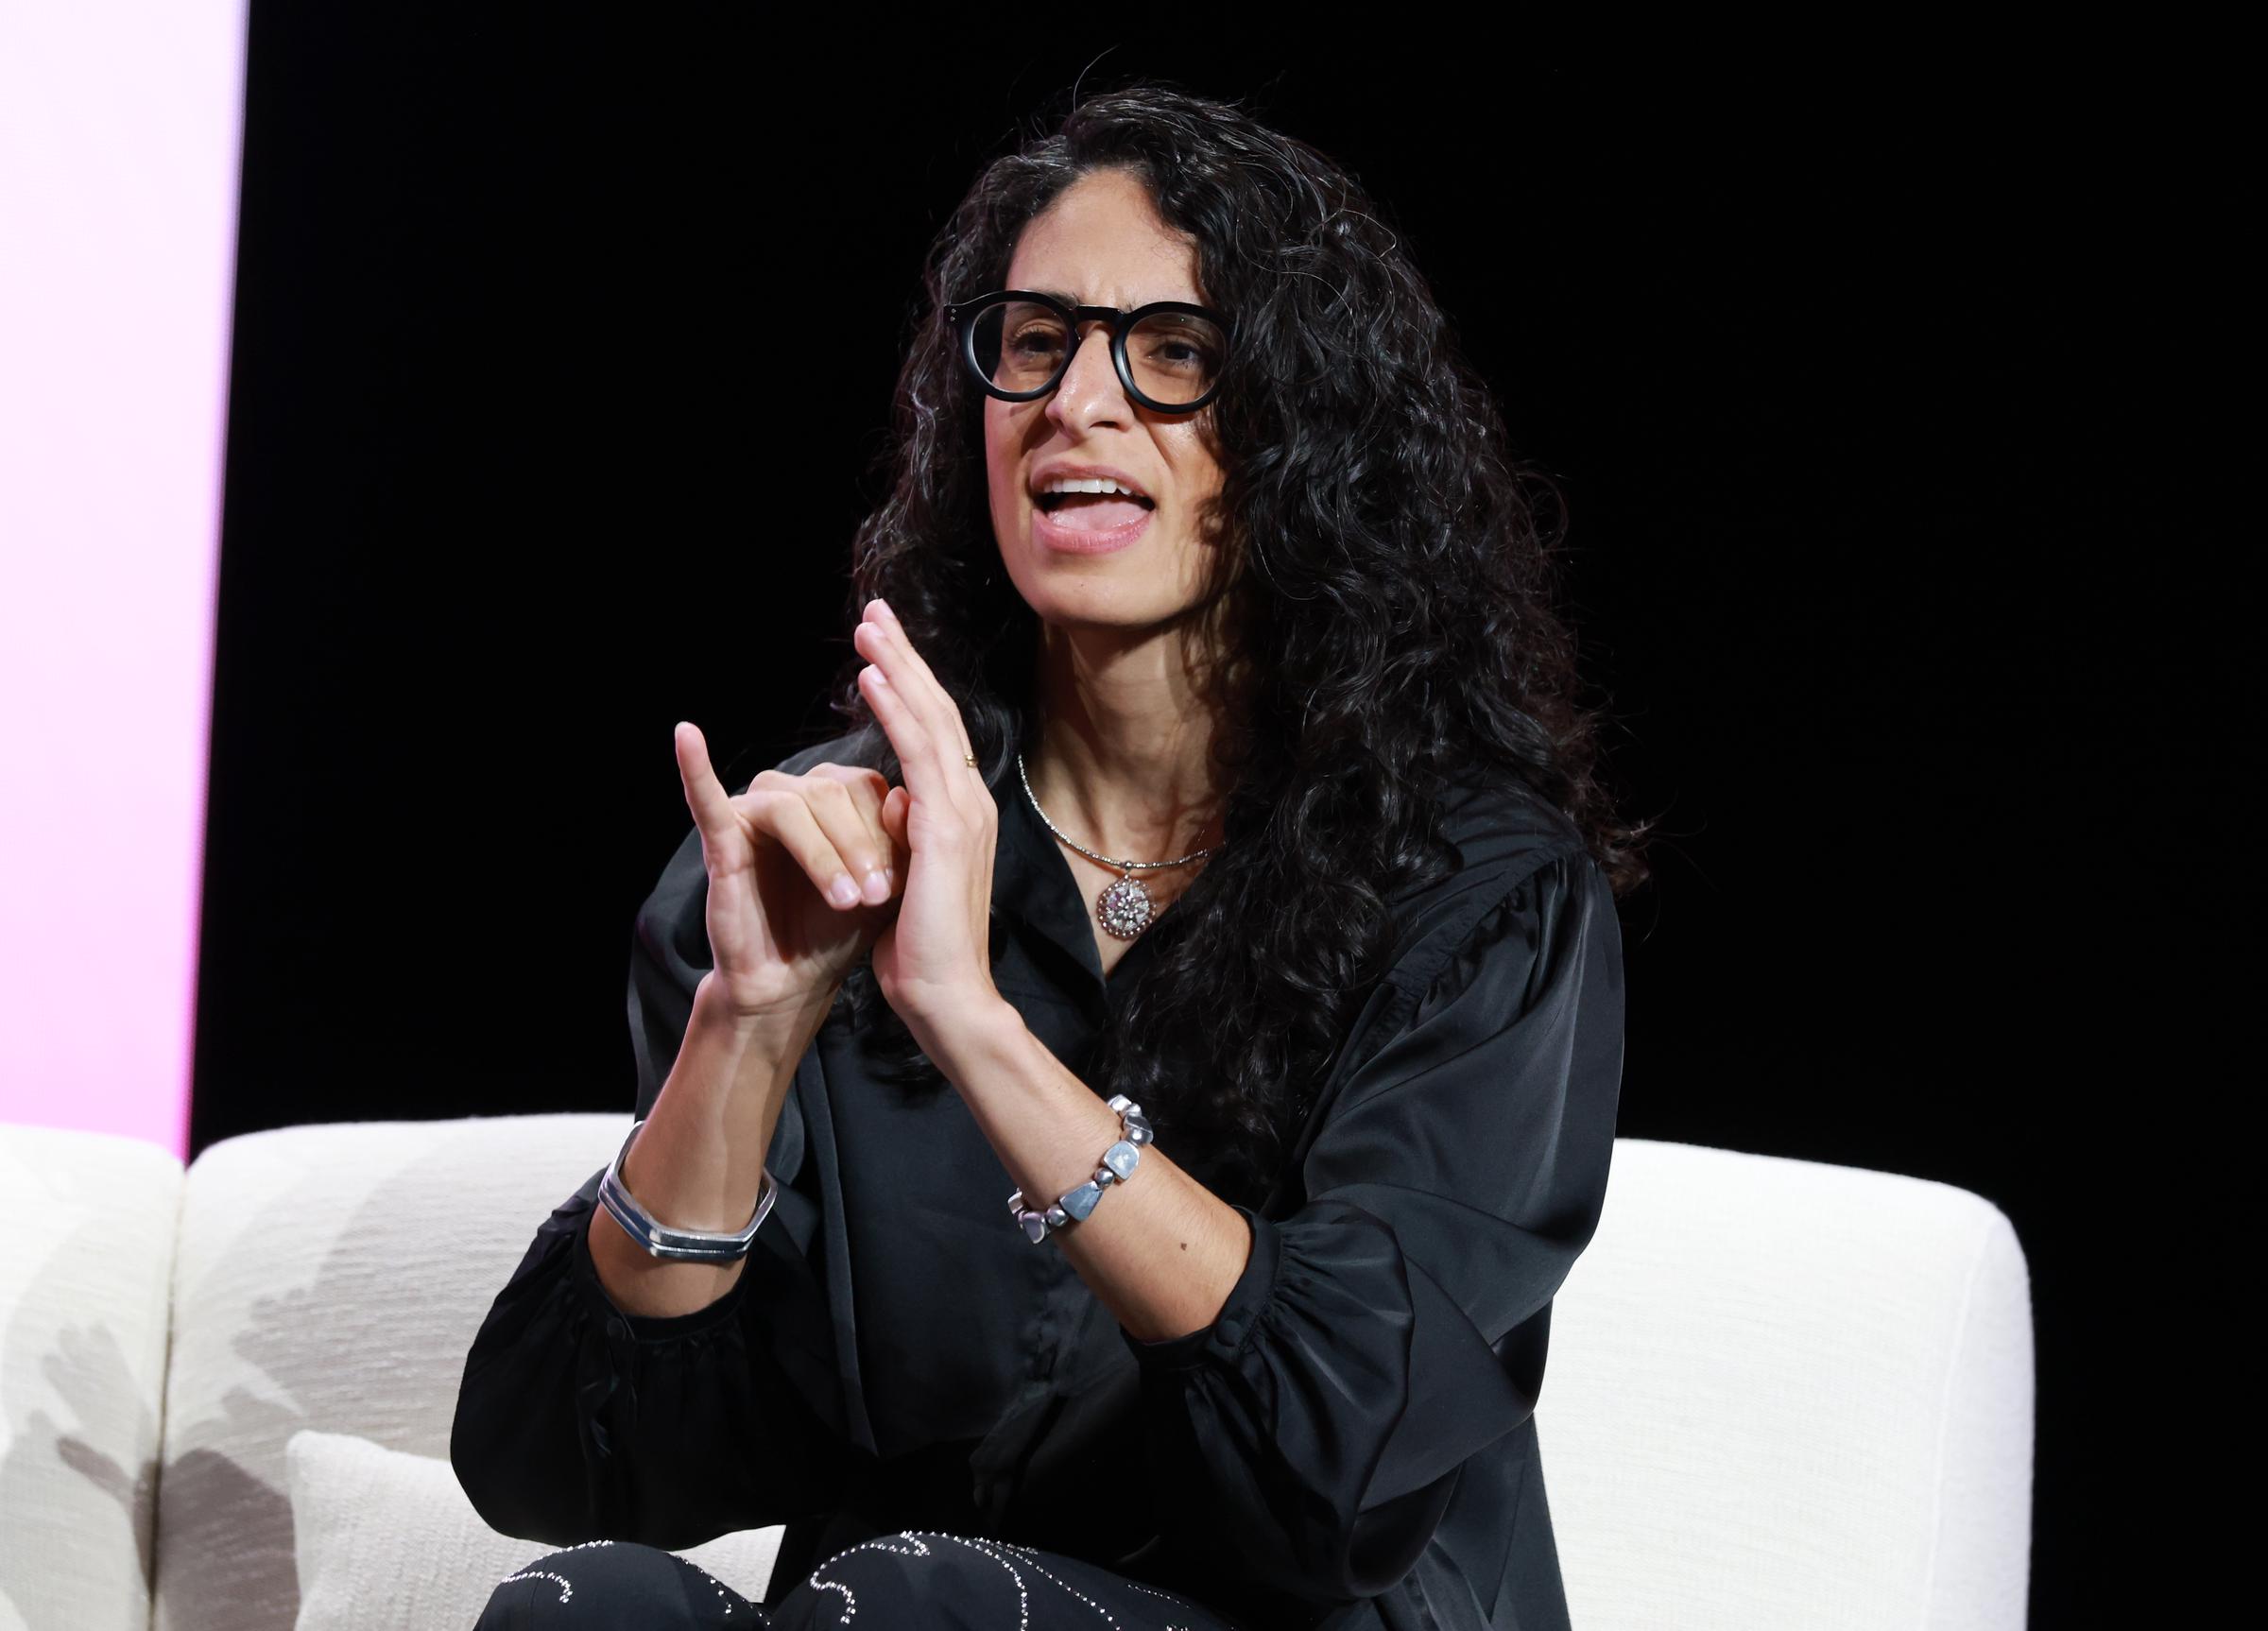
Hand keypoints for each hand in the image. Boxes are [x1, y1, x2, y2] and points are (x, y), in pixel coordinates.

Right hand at [671, 719, 910, 1022]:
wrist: (794, 982)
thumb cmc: (838, 931)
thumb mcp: (883, 887)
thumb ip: (900, 842)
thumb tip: (906, 793)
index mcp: (835, 797)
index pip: (865, 787)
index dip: (885, 832)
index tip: (899, 884)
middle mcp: (793, 795)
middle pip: (830, 791)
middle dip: (859, 846)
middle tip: (877, 895)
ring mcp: (754, 812)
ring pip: (791, 807)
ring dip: (823, 856)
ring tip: (846, 900)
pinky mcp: (721, 838)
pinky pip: (706, 797)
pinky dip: (695, 767)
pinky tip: (686, 736)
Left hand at [852, 596, 1002, 1035]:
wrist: (949, 999)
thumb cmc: (922, 952)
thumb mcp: (909, 877)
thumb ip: (905, 833)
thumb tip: (892, 802)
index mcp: (962, 813)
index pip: (936, 733)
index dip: (911, 684)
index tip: (884, 646)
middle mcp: (971, 802)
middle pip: (938, 711)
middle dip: (905, 656)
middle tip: (876, 610)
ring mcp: (963, 812)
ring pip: (930, 720)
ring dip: (898, 668)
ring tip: (868, 626)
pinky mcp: (944, 828)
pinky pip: (917, 754)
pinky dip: (895, 711)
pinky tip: (871, 678)